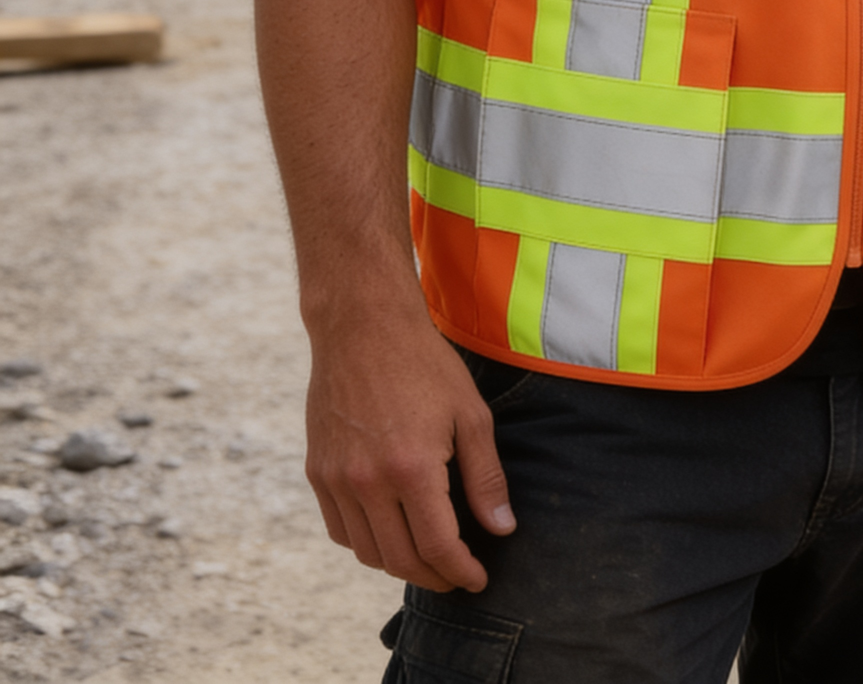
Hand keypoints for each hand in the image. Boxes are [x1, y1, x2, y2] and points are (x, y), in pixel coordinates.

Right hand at [304, 309, 513, 592]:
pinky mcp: (317, 471)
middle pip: (400, 560)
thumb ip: (485, 477)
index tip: (478, 579)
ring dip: (399, 564)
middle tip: (456, 573)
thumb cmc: (425, 364)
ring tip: (427, 555)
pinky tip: (390, 531)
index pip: (437, 547)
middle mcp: (368, 482)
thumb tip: (502, 530)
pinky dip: (366, 543)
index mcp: (412, 468)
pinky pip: (340, 530)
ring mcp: (336, 479)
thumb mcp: (469, 414)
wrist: (363, 325)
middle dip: (434, 576)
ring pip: (367, 553)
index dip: (461, 572)